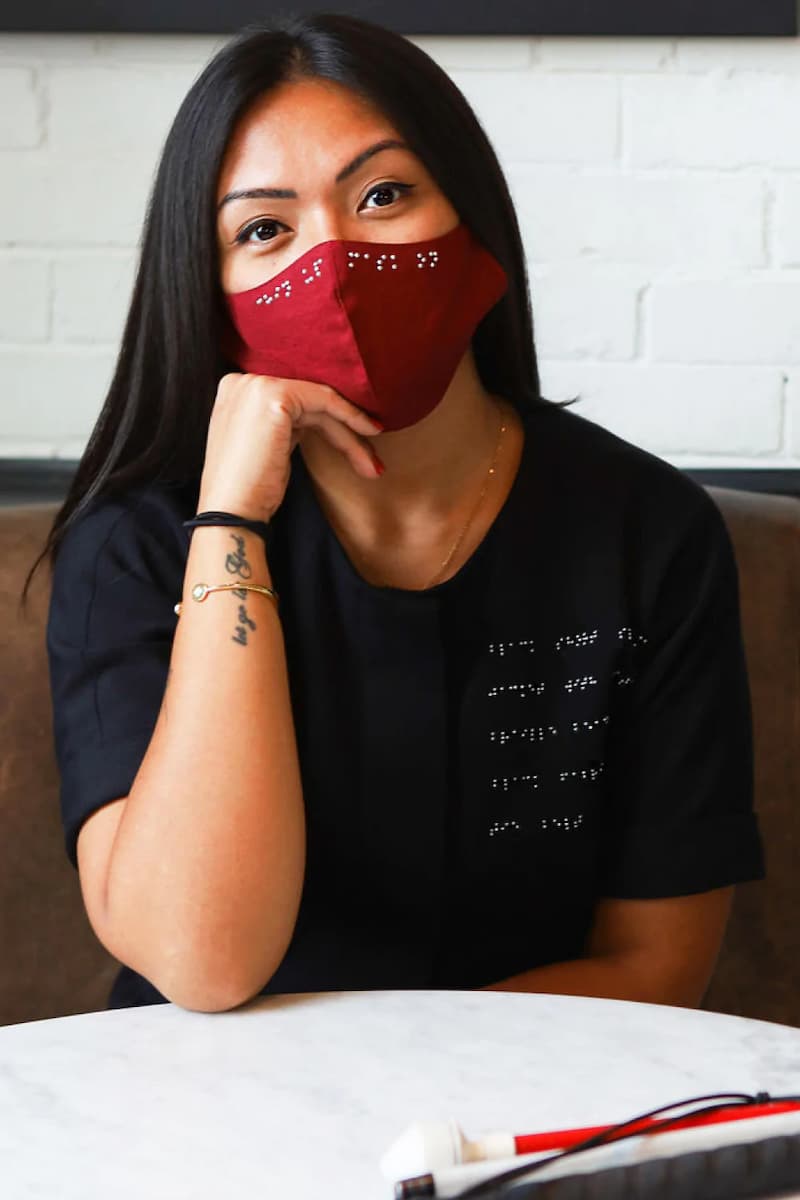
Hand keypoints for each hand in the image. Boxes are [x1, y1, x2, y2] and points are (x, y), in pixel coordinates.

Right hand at [197, 372, 383, 522]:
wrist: (232, 513)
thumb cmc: (251, 491)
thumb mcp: (268, 447)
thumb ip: (285, 426)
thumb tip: (323, 422)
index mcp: (236, 391)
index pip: (293, 401)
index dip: (327, 420)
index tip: (354, 442)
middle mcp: (242, 381)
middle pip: (307, 402)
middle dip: (343, 431)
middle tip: (370, 461)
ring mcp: (256, 386)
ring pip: (319, 403)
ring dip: (350, 435)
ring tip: (372, 464)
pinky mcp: (274, 397)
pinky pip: (324, 401)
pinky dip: (350, 417)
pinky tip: (368, 433)